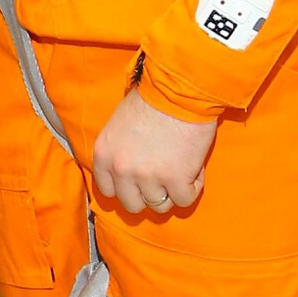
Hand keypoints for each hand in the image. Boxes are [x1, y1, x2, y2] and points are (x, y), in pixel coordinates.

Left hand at [92, 88, 216, 216]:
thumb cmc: (150, 99)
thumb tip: (128, 167)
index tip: (139, 182)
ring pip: (159, 205)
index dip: (126, 188)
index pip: (108, 191)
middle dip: (148, 194)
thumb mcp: (118, 124)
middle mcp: (121, 170)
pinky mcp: (176, 180)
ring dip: (171, 190)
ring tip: (180, 168)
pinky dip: (192, 187)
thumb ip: (119, 150)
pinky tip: (193, 169)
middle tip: (162, 178)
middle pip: (132, 204)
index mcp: (104, 155)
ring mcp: (148, 177)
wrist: (177, 91)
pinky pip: (184, 200)